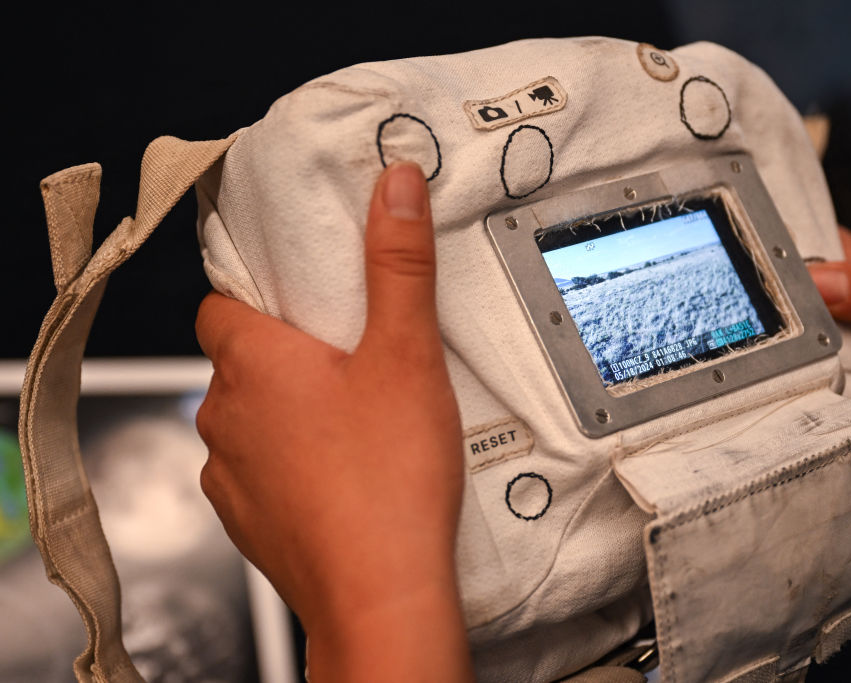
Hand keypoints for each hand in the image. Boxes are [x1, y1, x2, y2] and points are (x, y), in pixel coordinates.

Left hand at [195, 162, 471, 679]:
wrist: (381, 594)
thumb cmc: (388, 479)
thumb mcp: (407, 354)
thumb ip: (397, 264)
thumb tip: (392, 185)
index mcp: (253, 363)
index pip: (219, 302)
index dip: (256, 291)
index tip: (298, 293)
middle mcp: (224, 416)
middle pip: (239, 360)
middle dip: (286, 352)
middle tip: (351, 354)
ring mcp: (230, 474)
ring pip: (248, 418)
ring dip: (287, 411)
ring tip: (355, 417)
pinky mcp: (247, 521)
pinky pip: (259, 471)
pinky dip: (290, 464)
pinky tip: (344, 472)